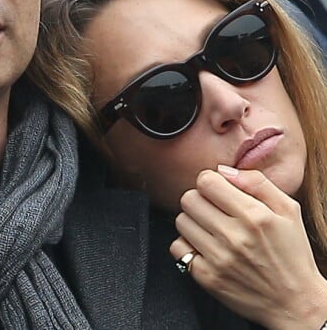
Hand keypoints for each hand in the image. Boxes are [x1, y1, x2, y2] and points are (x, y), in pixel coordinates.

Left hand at [170, 167, 326, 329]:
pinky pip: (178, 248)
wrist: (296, 304)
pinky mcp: (207, 278)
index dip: (209, 181)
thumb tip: (223, 170)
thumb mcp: (288, 210)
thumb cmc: (292, 253)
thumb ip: (257, 182)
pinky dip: (187, 245)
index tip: (217, 190)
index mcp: (255, 216)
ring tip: (210, 228)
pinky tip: (204, 247)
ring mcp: (219, 259)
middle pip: (188, 199)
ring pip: (181, 221)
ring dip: (193, 221)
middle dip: (199, 199)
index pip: (206, 181)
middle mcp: (234, 237)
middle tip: (213, 209)